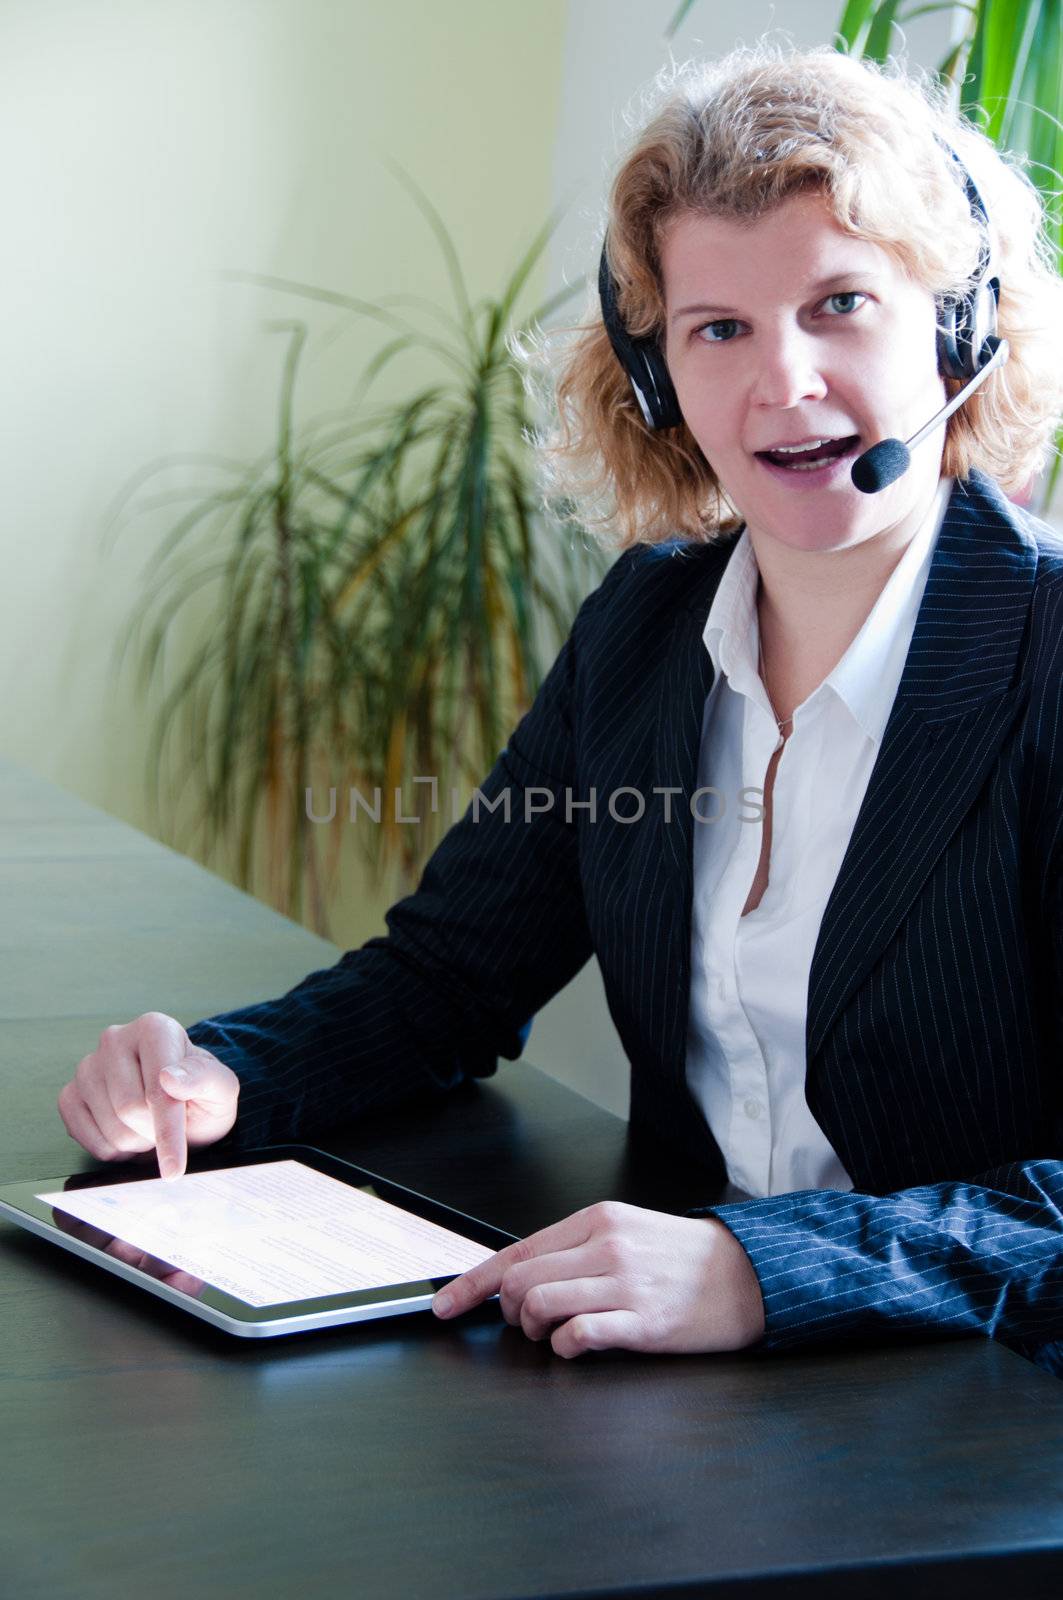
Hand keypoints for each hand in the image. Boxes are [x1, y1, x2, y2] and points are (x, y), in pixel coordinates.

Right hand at [57, 1012, 238, 1180]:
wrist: (181, 1107)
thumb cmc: (201, 1096)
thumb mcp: (221, 1089)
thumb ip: (205, 1078)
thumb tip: (169, 1078)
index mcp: (155, 1029)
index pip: (157, 1089)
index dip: (169, 1132)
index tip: (174, 1168)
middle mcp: (115, 1039)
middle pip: (129, 1110)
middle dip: (155, 1133)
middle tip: (170, 1128)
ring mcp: (87, 1067)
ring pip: (110, 1128)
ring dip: (136, 1143)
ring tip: (150, 1127)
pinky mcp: (69, 1094)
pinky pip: (86, 1138)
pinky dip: (113, 1149)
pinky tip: (128, 1132)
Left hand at [431, 1200, 764, 1358]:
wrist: (751, 1272)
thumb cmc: (686, 1258)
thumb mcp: (629, 1232)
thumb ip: (579, 1249)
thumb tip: (523, 1277)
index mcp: (598, 1220)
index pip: (516, 1251)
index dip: (472, 1284)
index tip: (445, 1307)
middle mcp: (606, 1246)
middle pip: (521, 1282)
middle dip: (510, 1313)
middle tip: (527, 1325)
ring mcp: (624, 1284)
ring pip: (540, 1307)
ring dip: (534, 1331)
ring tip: (554, 1336)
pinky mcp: (643, 1321)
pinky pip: (578, 1336)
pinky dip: (564, 1348)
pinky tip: (578, 1347)